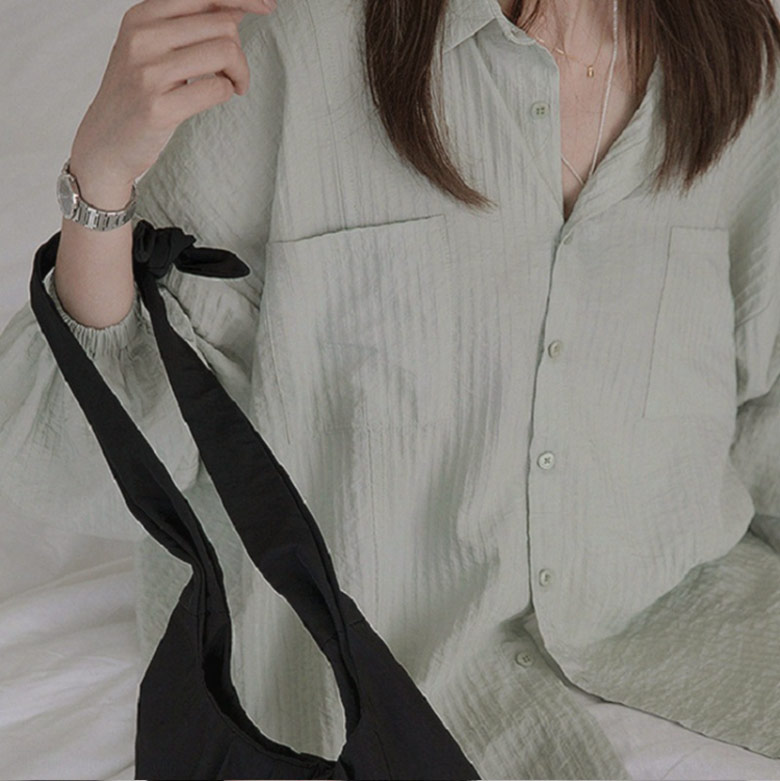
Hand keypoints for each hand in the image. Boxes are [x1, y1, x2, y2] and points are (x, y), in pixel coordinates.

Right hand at [69, 0, 276, 190]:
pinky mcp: (159, 108)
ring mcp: (148, 73)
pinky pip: (217, 89)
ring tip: (233, 86)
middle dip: (240, 51)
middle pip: (223, 23)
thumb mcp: (155, 48)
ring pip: (225, 52)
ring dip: (240, 73)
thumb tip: (236, 6)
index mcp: (142, 16)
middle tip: (234, 73)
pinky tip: (218, 97)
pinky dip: (227, 93)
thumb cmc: (136, 94)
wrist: (105, 142)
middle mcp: (142, 37)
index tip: (267, 6)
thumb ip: (192, 25)